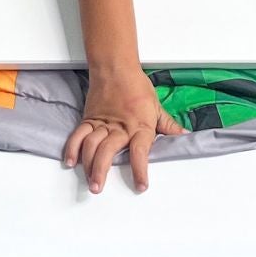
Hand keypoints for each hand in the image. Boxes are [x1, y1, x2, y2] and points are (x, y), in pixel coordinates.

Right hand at [64, 68, 184, 193]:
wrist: (116, 68)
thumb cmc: (137, 87)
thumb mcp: (156, 107)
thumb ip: (168, 126)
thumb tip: (184, 136)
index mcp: (139, 126)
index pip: (140, 151)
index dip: (140, 169)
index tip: (141, 185)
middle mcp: (120, 127)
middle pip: (108, 151)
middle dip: (101, 171)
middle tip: (98, 188)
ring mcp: (102, 124)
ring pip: (91, 146)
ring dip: (88, 165)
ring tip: (89, 181)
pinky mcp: (89, 120)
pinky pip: (78, 135)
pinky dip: (72, 148)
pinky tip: (71, 161)